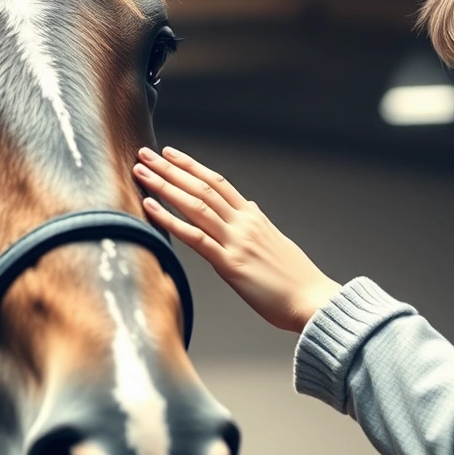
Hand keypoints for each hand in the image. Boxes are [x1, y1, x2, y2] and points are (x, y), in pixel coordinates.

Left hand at [133, 146, 341, 332]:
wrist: (313, 300)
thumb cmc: (296, 280)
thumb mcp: (277, 242)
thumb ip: (259, 225)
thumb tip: (250, 209)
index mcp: (254, 217)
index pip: (218, 182)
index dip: (192, 166)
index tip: (172, 154)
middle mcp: (244, 223)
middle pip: (202, 186)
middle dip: (170, 169)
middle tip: (145, 153)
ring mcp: (237, 241)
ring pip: (195, 204)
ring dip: (164, 185)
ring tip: (141, 171)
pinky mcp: (230, 264)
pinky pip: (195, 237)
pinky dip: (170, 219)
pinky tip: (150, 207)